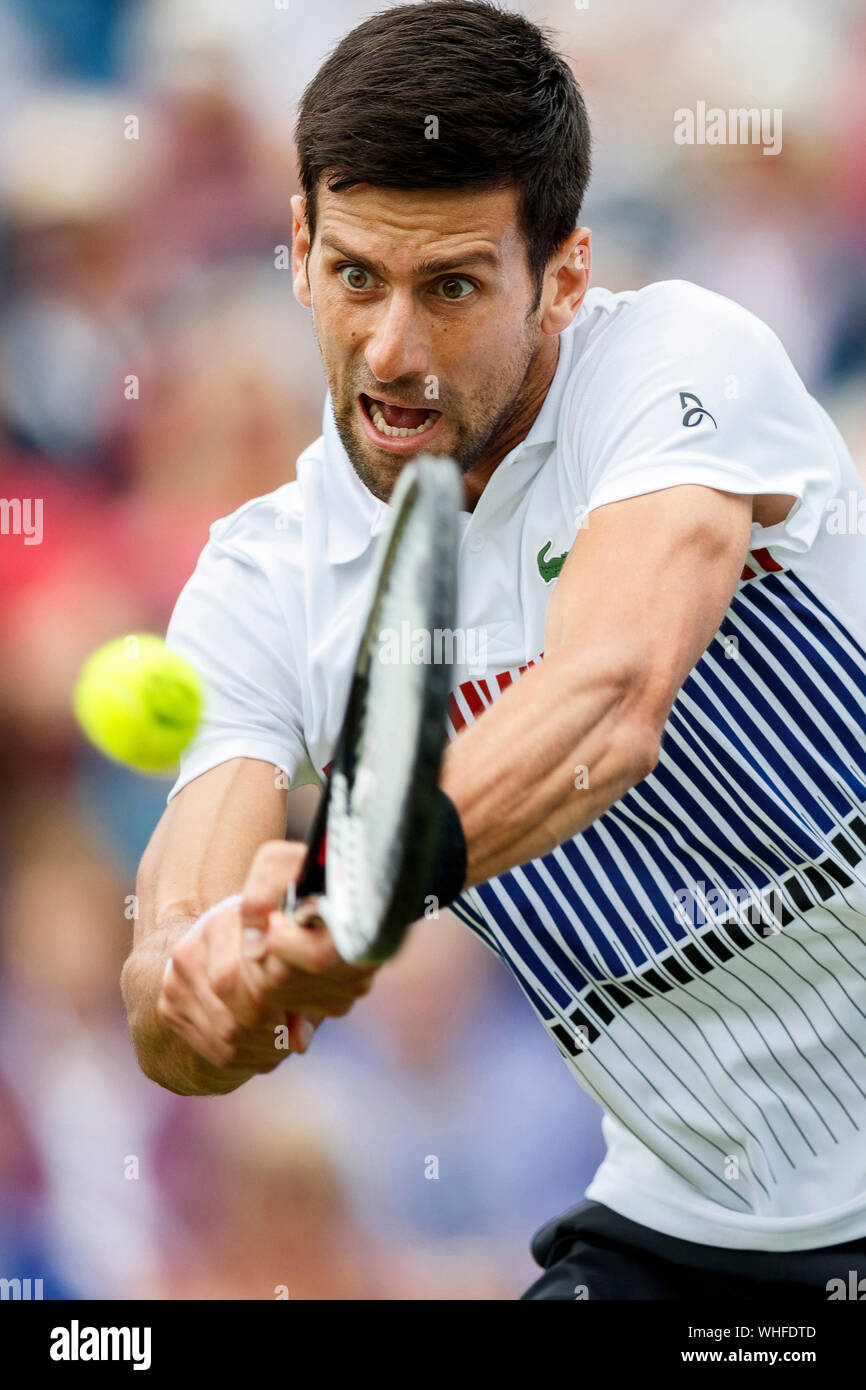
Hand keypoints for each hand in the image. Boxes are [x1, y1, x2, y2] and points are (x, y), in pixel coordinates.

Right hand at [157, 841, 375, 1074]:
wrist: (221, 941)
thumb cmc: (270, 945)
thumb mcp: (290, 955)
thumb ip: (300, 991)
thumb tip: (300, 1043)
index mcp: (220, 924)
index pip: (236, 976)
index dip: (271, 1002)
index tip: (295, 1009)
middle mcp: (189, 951)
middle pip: (229, 1011)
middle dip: (267, 1031)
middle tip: (290, 1032)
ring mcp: (174, 982)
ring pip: (223, 1035)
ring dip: (259, 1049)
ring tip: (281, 1043)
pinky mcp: (169, 1009)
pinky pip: (211, 1050)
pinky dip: (244, 1059)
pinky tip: (263, 1050)